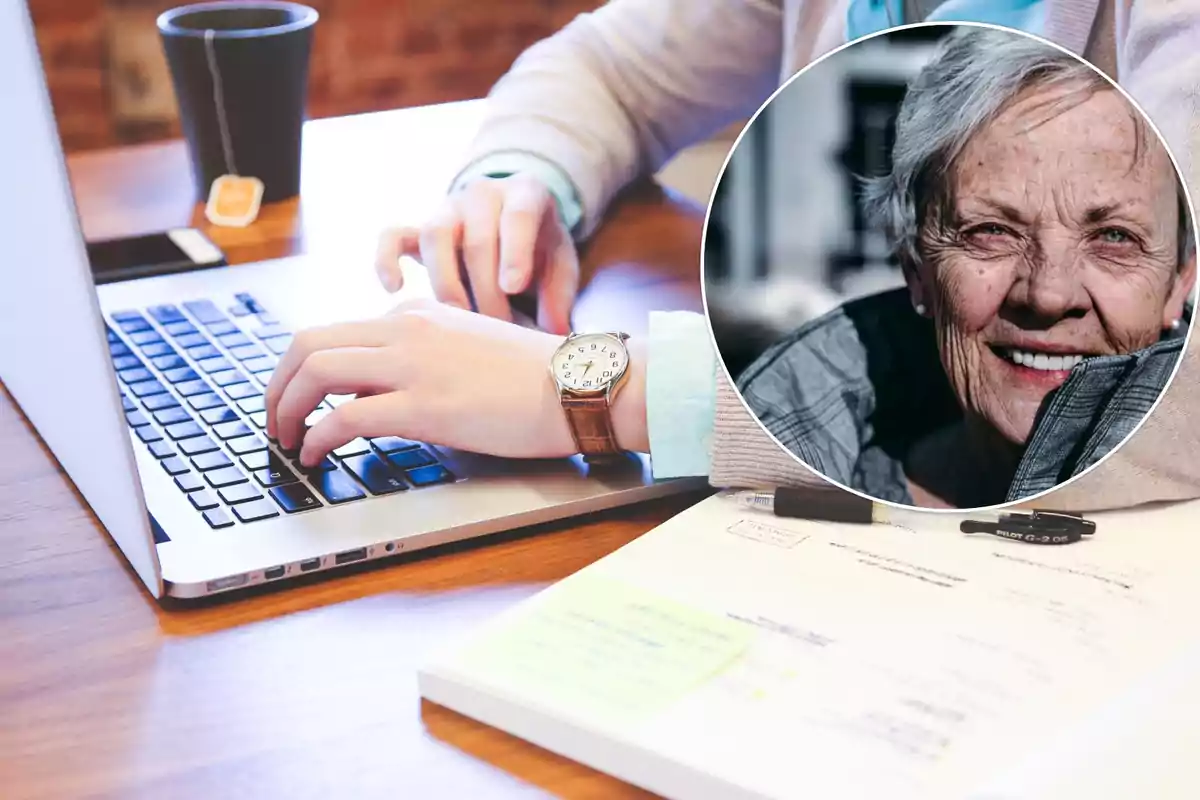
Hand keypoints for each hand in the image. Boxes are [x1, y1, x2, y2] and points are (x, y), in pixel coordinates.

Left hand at [264, 299, 648, 466]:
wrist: (578, 384)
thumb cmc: (536, 377)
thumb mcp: (469, 348)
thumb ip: (426, 355)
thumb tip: (387, 388)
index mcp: (416, 316)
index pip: (336, 332)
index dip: (303, 370)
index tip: (298, 399)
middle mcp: (406, 330)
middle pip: (308, 343)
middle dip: (278, 385)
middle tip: (274, 420)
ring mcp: (413, 365)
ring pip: (316, 371)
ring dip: (286, 408)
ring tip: (286, 440)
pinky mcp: (424, 405)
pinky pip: (345, 417)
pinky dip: (317, 438)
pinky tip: (316, 456)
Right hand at [375, 174, 579, 334]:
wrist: (512, 219)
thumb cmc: (539, 247)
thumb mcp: (560, 263)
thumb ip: (559, 294)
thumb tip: (554, 333)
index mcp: (525, 194)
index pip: (518, 216)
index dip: (514, 252)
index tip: (513, 287)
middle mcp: (483, 195)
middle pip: (476, 239)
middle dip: (486, 290)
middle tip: (497, 329)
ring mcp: (447, 209)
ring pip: (435, 237)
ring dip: (447, 284)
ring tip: (460, 322)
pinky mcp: (419, 228)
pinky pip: (393, 236)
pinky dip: (387, 259)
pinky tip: (395, 289)